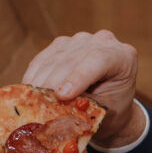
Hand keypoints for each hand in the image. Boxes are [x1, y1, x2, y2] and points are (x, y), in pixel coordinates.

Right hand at [22, 30, 143, 147]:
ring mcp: (82, 40)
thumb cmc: (113, 110)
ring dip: (41, 80)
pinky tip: (27, 90)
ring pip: (56, 58)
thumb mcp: (106, 112)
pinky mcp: (63, 44)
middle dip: (54, 82)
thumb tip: (57, 108)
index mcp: (123, 56)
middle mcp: (104, 41)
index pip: (99, 59)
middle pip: (73, 59)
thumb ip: (85, 106)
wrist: (113, 105)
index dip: (78, 76)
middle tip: (38, 104)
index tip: (61, 95)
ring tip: (29, 101)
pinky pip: (44, 58)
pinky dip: (35, 75)